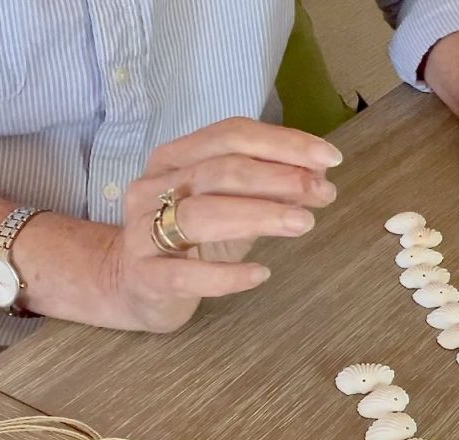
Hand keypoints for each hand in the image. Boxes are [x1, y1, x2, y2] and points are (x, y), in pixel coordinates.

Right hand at [103, 117, 340, 332]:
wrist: (128, 285)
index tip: (329, 158)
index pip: (231, 136)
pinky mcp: (146, 277)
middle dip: (278, 179)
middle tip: (323, 193)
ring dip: (259, 216)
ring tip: (304, 223)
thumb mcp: (231, 207)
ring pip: (202, 215)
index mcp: (175, 159)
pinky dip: (226, 274)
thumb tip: (320, 171)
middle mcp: (155, 188)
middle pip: (220, 171)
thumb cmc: (190, 241)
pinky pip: (186, 274)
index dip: (283, 143)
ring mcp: (144, 231)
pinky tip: (261, 274)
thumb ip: (268, 188)